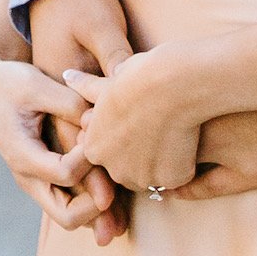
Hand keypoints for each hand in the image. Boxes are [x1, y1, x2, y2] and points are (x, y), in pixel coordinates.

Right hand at [0, 47, 121, 240]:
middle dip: (99, 206)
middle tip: (119, 184)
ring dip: (100, 209)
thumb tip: (100, 121)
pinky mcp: (48, 178)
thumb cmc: (12, 84)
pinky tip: (118, 185)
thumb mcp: (38, 85)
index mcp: (24, 156)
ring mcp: (39, 182)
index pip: (66, 174)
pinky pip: (74, 203)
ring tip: (124, 188)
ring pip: (74, 216)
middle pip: (68, 216)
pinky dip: (96, 201)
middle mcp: (30, 178)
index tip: (100, 134)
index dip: (90, 158)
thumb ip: (70, 103)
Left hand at [60, 46, 204, 197]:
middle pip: (129, 169)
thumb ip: (87, 87)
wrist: (173, 84)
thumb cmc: (140, 76)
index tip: (139, 116)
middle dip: (142, 153)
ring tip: (174, 129)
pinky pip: (179, 176)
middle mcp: (114, 169)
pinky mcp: (171, 179)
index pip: (108, 153)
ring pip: (154, 175)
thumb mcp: (109, 81)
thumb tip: (68, 75)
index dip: (125, 135)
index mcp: (94, 148)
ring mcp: (143, 177)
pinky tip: (188, 137)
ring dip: (163, 161)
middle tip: (159, 123)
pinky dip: (184, 162)